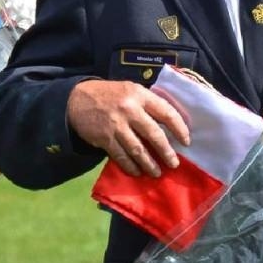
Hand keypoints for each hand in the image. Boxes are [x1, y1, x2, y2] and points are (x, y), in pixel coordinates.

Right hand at [65, 79, 190, 176]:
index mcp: (140, 95)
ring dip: (149, 164)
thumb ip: (147, 103)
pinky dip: (130, 166)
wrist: (76, 99)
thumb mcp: (130, 90)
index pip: (166, 112)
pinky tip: (137, 172)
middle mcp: (130, 109)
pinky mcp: (105, 138)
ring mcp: (116, 125)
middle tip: (174, 164)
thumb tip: (170, 124)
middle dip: (166, 152)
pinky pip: (121, 156)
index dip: (179, 128)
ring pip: (138, 149)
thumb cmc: (109, 95)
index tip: (186, 142)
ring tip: (156, 172)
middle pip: (154, 134)